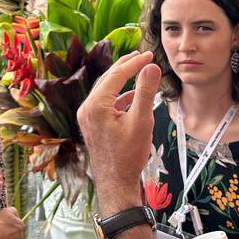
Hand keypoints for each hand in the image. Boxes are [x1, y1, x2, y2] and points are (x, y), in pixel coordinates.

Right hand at [0, 207, 24, 238]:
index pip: (18, 223)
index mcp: (20, 225)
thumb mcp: (5, 211)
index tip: (4, 225)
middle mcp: (21, 236)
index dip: (10, 223)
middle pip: (16, 234)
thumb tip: (16, 214)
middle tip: (1, 232)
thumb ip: (13, 211)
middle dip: (10, 233)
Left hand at [78, 51, 161, 215]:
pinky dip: (119, 97)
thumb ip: (146, 92)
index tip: (149, 55)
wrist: (116, 183)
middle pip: (108, 80)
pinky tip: (133, 96)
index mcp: (95, 106)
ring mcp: (88, 117)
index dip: (134, 63)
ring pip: (106, 90)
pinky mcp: (92, 124)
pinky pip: (106, 103)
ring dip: (123, 80)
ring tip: (139, 70)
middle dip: (126, 67)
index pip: (116, 75)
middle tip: (143, 56)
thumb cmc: (129, 155)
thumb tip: (151, 67)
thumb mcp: (141, 121)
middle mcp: (87, 109)